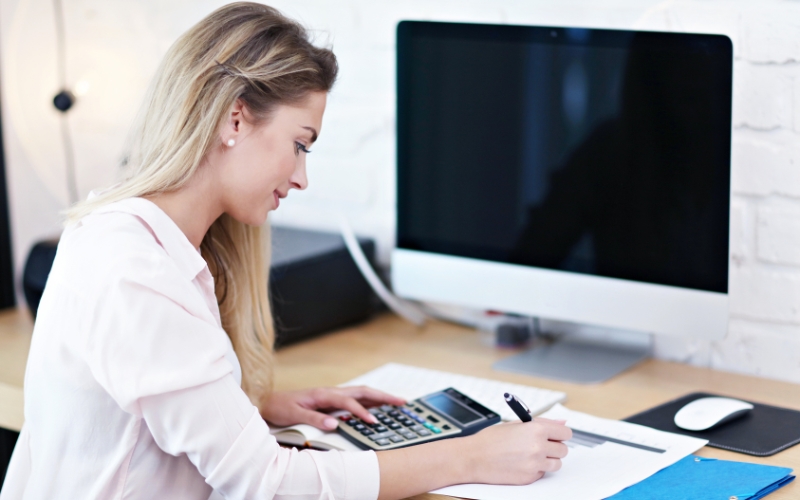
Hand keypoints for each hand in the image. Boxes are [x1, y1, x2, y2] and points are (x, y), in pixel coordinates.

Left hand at [260, 386, 406, 430]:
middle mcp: (330, 392)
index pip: (348, 401)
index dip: (362, 411)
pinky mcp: (331, 400)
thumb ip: (314, 418)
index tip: (373, 421)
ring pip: (361, 393)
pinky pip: (355, 398)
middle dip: (383, 396)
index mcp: (323, 394)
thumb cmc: (279, 407)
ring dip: (380, 396)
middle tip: (402, 402)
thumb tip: (335, 424)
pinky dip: (370, 400)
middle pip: (362, 391)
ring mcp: (332, 395)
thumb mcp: (293, 414)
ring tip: (397, 402)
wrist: (267, 401)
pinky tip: (377, 405)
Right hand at [461, 417, 571, 484]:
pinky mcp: (530, 478)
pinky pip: (543, 473)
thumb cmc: (491, 439)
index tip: (557, 435)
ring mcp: (535, 464)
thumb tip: (561, 422)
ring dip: (548, 459)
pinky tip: (522, 463)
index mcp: (536, 430)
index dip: (561, 433)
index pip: (566, 432)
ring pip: (557, 464)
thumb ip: (542, 423)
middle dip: (554, 447)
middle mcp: (538, 447)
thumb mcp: (516, 424)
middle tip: (541, 445)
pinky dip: (537, 469)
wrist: (473, 458)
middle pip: (563, 449)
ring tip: (531, 454)